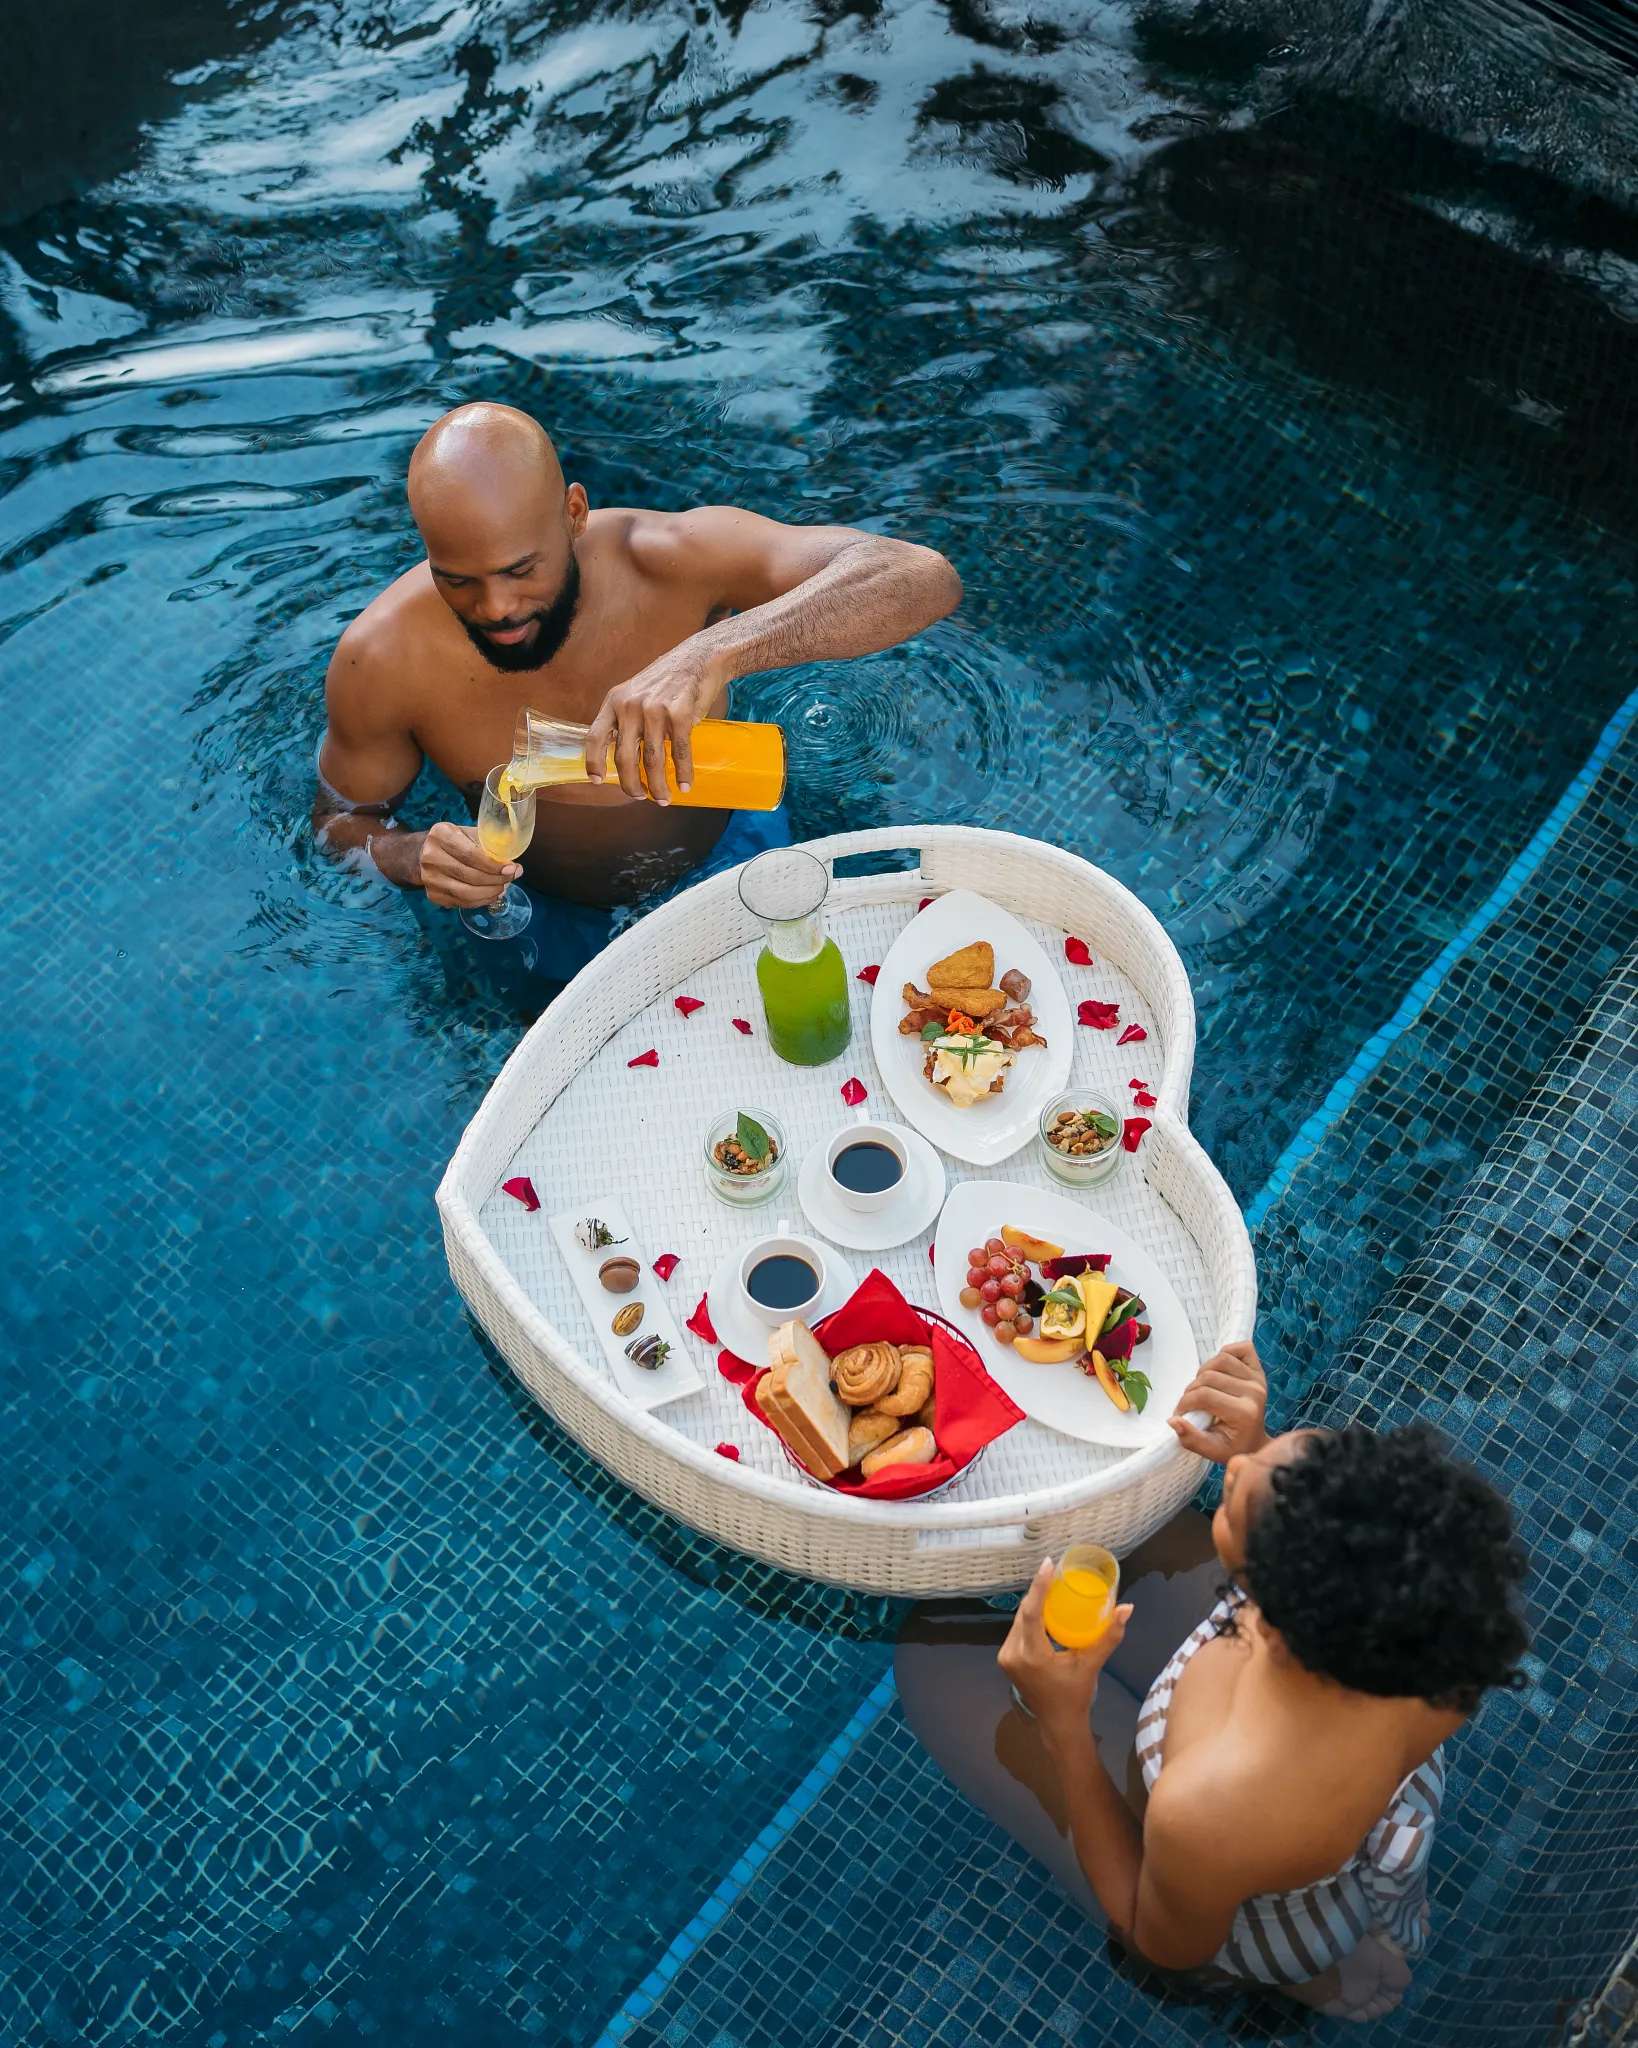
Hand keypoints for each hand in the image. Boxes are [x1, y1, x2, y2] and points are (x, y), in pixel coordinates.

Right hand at [419, 821, 519, 908]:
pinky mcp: (433, 895)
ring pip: (466, 893)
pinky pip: (462, 903)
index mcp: (441, 836)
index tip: (511, 868)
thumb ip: (491, 845)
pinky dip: (481, 901)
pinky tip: (491, 894)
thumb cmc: (454, 841)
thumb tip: (516, 868)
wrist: (424, 853)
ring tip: (503, 887)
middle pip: (470, 876)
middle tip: (511, 878)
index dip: (493, 865)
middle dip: (496, 880)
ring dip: (490, 893)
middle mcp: (431, 857)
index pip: (470, 855)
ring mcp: (430, 879)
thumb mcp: (470, 834)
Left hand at [584, 640, 719, 803]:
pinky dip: (683, 773)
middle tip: (639, 797)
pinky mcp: (679, 715)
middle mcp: (630, 706)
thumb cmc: (666, 680)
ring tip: (663, 798)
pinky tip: (684, 785)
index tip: (597, 781)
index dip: (593, 762)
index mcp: (614, 701)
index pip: (595, 737)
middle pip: (624, 758)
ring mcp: (654, 710)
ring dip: (658, 786)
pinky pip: (679, 752)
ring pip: (652, 760)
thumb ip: (625, 719)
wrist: (698, 659)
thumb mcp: (634, 693)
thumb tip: (620, 756)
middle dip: (630, 785)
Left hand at [998, 1558, 1131, 1744]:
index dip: (1039, 1586)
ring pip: (1019, 1620)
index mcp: (1031, 1655)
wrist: (1058, 1723)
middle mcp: (1013, 1653)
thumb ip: (1109, 1637)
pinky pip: (1017, 1630)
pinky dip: (1029, 1618)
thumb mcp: (1092, 1665)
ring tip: (1049, 1586)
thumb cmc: (1076, 1695)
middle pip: (1024, 1613)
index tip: (1048, 1564)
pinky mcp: (1006, 1659)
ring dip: (1033, 1604)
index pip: (1031, 1612)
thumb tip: (1127, 1609)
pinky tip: (1042, 1608)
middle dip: (1038, 1592)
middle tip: (1053, 1572)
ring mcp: (1006, 1657)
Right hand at [1167, 1340, 1268, 1462]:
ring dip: (1204, 1372)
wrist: (1254, 1443)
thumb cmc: (1232, 1447)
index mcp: (1244, 1412)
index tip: (1180, 1414)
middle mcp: (1254, 1392)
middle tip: (1190, 1403)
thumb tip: (1172, 1421)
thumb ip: (1191, 1439)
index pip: (1204, 1395)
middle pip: (1209, 1376)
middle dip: (1192, 1389)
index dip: (1185, 1403)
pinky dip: (1226, 1353)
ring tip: (1202, 1388)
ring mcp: (1258, 1379)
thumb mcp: (1211, 1451)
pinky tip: (1218, 1371)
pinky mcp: (1259, 1370)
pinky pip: (1242, 1348)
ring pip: (1221, 1359)